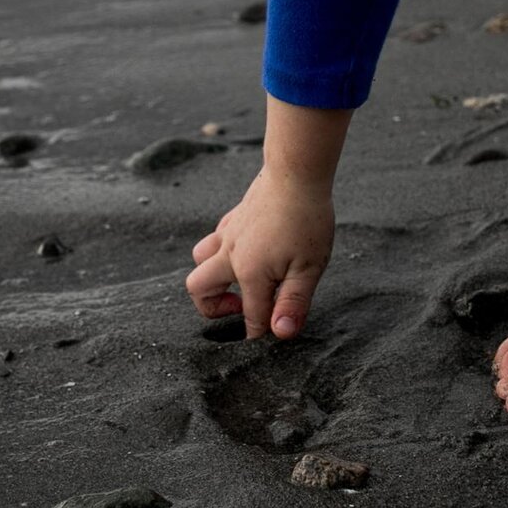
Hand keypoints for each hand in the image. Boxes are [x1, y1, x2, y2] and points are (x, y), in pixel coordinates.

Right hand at [187, 169, 335, 337]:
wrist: (296, 173)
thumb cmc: (307, 220)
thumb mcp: (309, 268)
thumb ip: (293, 303)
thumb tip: (281, 334)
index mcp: (249, 272)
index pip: (251, 316)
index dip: (260, 331)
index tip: (273, 332)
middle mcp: (230, 255)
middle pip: (198, 289)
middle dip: (213, 308)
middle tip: (241, 307)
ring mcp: (227, 235)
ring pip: (199, 261)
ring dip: (212, 278)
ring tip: (239, 282)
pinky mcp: (232, 219)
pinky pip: (213, 241)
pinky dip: (222, 254)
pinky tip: (248, 253)